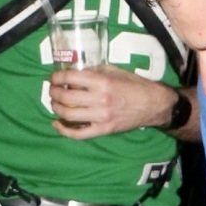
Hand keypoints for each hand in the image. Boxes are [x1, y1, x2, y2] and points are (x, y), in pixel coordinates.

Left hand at [47, 66, 171, 138]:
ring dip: (56, 108)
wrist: (152, 104)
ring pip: (68, 115)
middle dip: (54, 92)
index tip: (54, 77)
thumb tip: (74, 73)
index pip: (71, 78)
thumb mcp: (115, 71)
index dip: (57, 77)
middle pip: (66, 97)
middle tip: (52, 90)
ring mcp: (101, 117)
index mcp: (103, 82)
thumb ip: (94, 71)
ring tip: (55, 103)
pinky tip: (57, 123)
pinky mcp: (103, 130)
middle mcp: (100, 99)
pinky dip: (63, 130)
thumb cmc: (134, 84)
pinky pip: (78, 134)